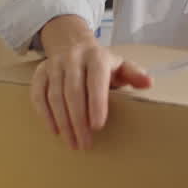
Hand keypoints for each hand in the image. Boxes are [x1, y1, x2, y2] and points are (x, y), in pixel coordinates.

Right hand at [31, 42, 151, 149]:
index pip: (95, 81)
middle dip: (78, 121)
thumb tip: (149, 83)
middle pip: (73, 92)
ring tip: (72, 143)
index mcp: (96, 57)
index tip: (98, 126)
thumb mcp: (119, 65)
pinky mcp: (40, 73)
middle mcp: (73, 58)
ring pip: (55, 96)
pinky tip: (54, 130)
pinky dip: (45, 114)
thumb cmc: (100, 63)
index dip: (97, 103)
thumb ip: (134, 75)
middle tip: (85, 144)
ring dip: (63, 123)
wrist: (71, 43)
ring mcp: (54, 65)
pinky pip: (38, 95)